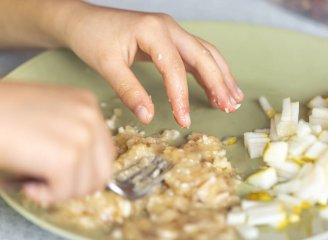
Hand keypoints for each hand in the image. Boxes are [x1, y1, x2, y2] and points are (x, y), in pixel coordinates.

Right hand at [0, 83, 114, 203]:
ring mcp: (81, 136)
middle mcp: (91, 117)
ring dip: (60, 191)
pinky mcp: (65, 158)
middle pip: (103, 171)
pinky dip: (46, 196)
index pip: (105, 152)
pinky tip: (29, 185)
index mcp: (88, 104)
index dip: (86, 171)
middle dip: (77, 185)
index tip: (64, 174)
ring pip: (87, 185)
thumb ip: (74, 134)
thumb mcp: (50, 114)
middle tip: (52, 183)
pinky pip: (65, 192)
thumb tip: (86, 170)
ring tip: (35, 180)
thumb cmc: (3, 113)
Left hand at [56, 2, 243, 127]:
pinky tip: (217, 87)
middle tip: (228, 107)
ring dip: (221, 75)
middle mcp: (169, 28)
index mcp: (153, 31)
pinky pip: (196, 55)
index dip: (181, 96)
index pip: (175, 68)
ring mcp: (172, 32)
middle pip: (203, 55)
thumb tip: (147, 117)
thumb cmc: (92, 38)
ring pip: (206, 53)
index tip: (184, 120)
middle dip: (218, 82)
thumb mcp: (107, 65)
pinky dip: (210, 72)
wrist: (83, 21)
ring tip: (234, 98)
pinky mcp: (170, 40)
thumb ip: (129, 90)